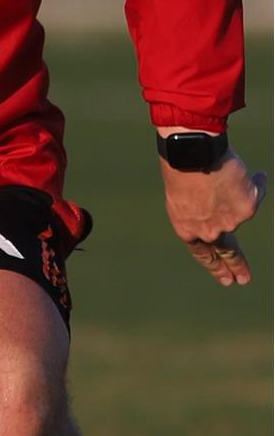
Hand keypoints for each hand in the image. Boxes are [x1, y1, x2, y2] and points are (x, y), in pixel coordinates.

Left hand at [162, 152, 266, 286]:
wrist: (192, 155)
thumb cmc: (181, 170)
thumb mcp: (182, 198)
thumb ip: (200, 212)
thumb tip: (220, 209)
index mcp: (187, 229)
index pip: (203, 253)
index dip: (215, 266)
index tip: (226, 279)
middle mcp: (210, 232)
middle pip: (227, 251)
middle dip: (236, 265)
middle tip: (244, 279)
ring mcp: (230, 222)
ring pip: (240, 209)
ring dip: (238, 193)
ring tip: (226, 176)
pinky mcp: (247, 208)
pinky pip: (255, 192)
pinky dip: (255, 183)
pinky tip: (249, 172)